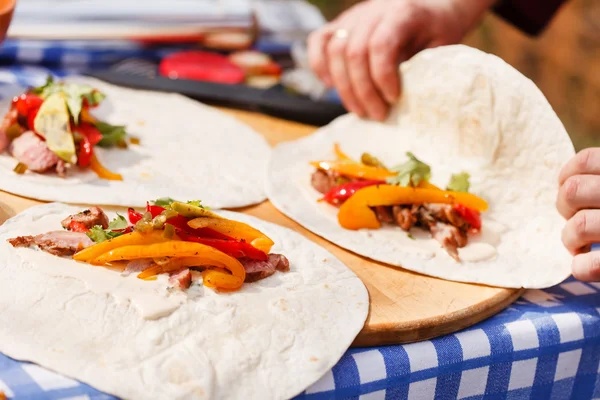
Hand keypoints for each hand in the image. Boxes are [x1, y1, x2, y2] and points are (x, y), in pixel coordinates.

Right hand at [307, 0, 493, 120]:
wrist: (434, 4)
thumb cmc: (438, 30)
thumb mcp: (441, 47)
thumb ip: (423, 67)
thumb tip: (406, 101)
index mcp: (402, 12)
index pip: (380, 45)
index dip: (383, 77)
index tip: (393, 99)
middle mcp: (373, 10)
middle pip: (354, 52)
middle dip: (363, 91)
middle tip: (377, 115)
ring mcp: (353, 16)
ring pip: (334, 50)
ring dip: (344, 87)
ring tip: (360, 110)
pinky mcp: (341, 23)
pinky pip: (318, 40)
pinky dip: (319, 65)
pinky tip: (330, 85)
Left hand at [557, 148, 599, 280]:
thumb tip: (568, 182)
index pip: (587, 160)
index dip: (568, 175)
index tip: (568, 188)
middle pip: (573, 191)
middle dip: (564, 208)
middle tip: (575, 219)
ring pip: (580, 226)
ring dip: (570, 238)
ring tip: (580, 246)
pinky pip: (592, 265)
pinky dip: (582, 268)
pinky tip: (586, 267)